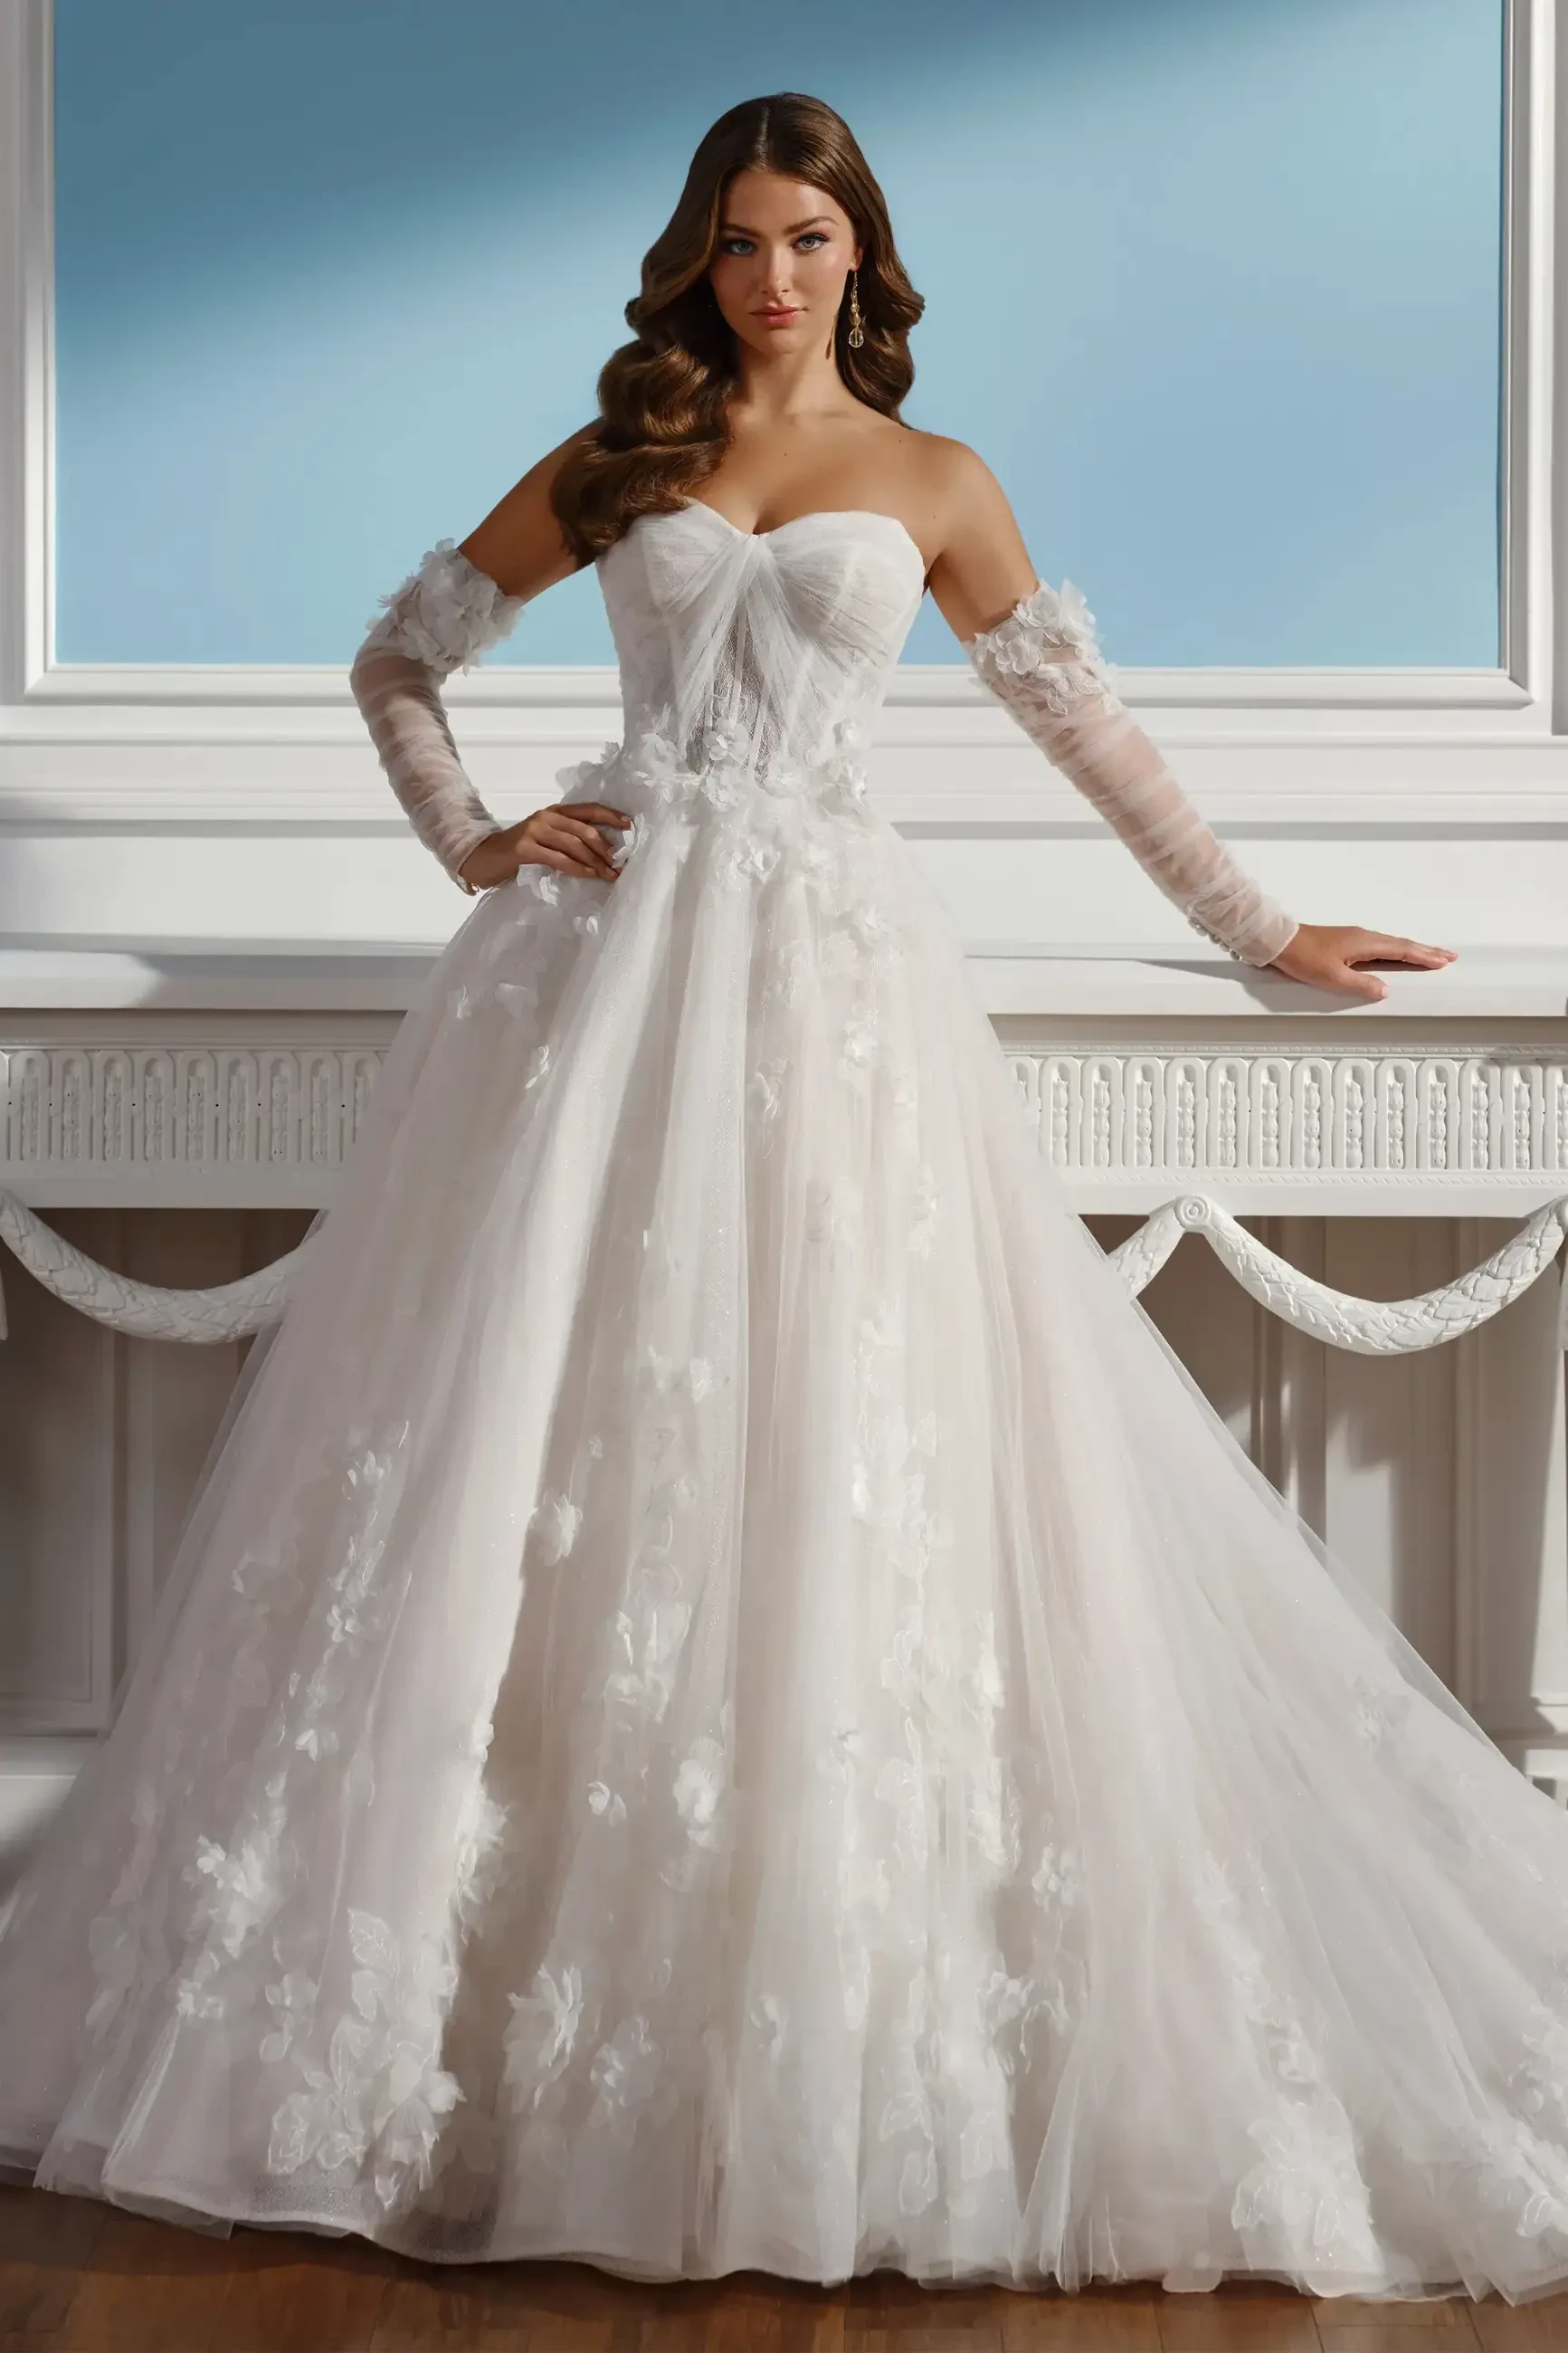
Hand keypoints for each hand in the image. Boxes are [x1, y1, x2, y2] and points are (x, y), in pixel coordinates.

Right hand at [457, 801, 631, 890]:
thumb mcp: (544, 840)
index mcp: (554, 812)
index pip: (587, 809)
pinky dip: (577, 867)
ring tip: (609, 875)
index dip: (610, 815)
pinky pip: (558, 858)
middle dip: (605, 848)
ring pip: (574, 844)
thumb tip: (600, 853)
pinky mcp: (525, 848)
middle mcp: (546, 817)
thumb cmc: (517, 853)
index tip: (629, 825)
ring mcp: (534, 830)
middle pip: (584, 829)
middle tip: (620, 864)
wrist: (483, 857)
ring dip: (595, 862)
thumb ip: (565, 840)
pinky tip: (588, 875)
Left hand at [1269, 924, 1456, 1001]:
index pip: (1402, 950)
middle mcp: (1364, 937)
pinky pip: (1380, 946)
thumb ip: (1361, 985)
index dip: (1424, 956)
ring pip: (1392, 944)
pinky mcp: (1347, 942)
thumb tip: (1385, 990)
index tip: (1443, 961)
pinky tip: (1396, 956)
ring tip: (1430, 956)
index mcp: (1364, 943)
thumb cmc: (1303, 958)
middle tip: (1448, 956)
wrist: (1280, 942)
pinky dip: (1396, 950)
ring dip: (1413, 950)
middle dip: (1426, 951)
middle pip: (1402, 944)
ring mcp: (1356, 938)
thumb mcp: (1333, 977)